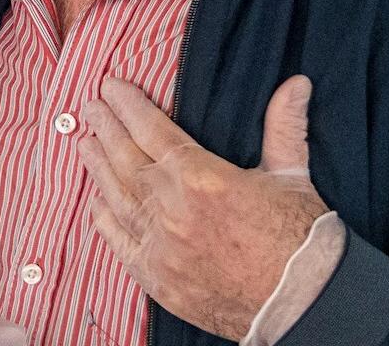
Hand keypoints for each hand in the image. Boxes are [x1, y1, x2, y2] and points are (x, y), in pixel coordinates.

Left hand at [80, 76, 327, 341]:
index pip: (152, 131)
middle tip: (91, 108)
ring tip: (85, 144)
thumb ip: (284, 126)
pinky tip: (96, 201)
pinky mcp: (157, 279)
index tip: (111, 87)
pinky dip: (105, 219)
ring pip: (118, 197)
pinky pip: (120, 242)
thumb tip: (296, 84)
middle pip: (127, 159)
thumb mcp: (292, 176)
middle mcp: (172, 210)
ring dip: (98, 168)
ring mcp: (160, 246)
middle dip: (106, 129)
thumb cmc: (300, 240)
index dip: (129, 106)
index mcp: (202, 179)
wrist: (303, 305)